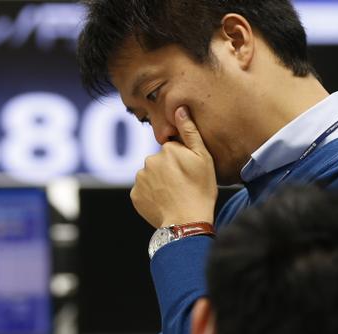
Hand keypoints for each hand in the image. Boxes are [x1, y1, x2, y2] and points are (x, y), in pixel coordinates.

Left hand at [130, 107, 217, 227]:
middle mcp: (150, 160)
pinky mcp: (135, 195)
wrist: (187, 222)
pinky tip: (163, 202)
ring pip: (150, 176)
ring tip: (173, 196)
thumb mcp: (203, 158)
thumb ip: (190, 131)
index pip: (173, 150)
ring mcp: (140, 178)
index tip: (189, 173)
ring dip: (158, 183)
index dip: (182, 161)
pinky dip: (151, 196)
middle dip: (168, 170)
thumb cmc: (200, 190)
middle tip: (182, 186)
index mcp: (168, 149)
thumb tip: (179, 108)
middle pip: (160, 162)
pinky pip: (143, 191)